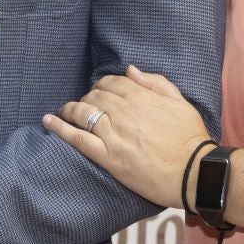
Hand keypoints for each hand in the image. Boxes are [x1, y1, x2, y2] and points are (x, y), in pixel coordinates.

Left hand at [44, 65, 209, 210]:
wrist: (195, 173)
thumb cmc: (191, 137)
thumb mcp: (180, 102)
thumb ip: (155, 82)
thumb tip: (130, 70)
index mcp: (141, 97)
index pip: (111, 82)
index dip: (102, 86)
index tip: (100, 92)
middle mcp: (124, 112)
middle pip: (94, 96)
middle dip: (87, 98)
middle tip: (86, 105)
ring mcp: (114, 135)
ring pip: (83, 114)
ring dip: (70, 109)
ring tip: (64, 112)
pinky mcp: (107, 157)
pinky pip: (77, 139)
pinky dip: (59, 128)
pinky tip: (48, 121)